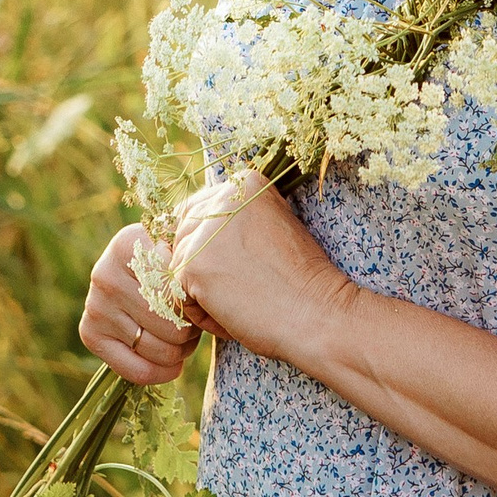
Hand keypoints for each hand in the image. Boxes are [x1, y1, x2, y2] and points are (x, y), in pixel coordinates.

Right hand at [79, 222, 201, 386]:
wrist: (139, 262)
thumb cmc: (170, 255)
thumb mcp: (182, 242)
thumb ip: (193, 254)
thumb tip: (201, 278)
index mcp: (128, 245)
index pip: (179, 289)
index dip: (199, 301)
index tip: (202, 297)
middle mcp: (105, 274)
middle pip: (170, 323)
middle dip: (191, 329)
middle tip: (195, 323)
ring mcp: (95, 305)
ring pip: (158, 350)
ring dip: (181, 350)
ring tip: (185, 337)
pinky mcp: (90, 333)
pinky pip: (136, 370)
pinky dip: (161, 373)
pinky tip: (173, 365)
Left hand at [168, 172, 352, 368]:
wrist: (317, 314)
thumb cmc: (301, 280)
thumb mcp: (275, 227)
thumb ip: (238, 218)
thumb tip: (194, 231)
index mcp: (244, 182)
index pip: (199, 209)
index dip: (211, 244)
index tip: (242, 266)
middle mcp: (222, 196)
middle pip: (184, 233)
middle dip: (204, 267)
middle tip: (244, 286)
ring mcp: (205, 230)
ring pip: (179, 263)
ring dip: (202, 291)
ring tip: (243, 300)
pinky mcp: (193, 264)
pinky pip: (178, 293)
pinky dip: (201, 313)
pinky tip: (234, 314)